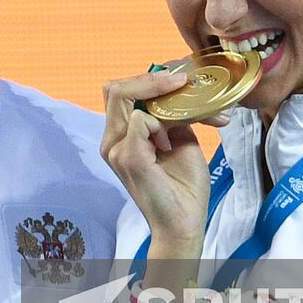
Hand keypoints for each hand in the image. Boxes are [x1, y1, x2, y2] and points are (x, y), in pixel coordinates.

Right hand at [101, 71, 224, 260]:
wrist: (183, 223)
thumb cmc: (182, 187)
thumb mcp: (179, 140)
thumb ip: (171, 117)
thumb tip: (179, 94)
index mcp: (120, 137)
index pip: (120, 91)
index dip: (147, 79)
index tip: (180, 81)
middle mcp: (112, 141)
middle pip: (115, 88)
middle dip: (151, 79)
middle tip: (182, 82)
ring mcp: (116, 150)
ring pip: (124, 96)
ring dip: (161, 98)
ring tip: (190, 112)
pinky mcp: (128, 158)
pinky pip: (140, 120)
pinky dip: (163, 122)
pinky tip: (172, 142)